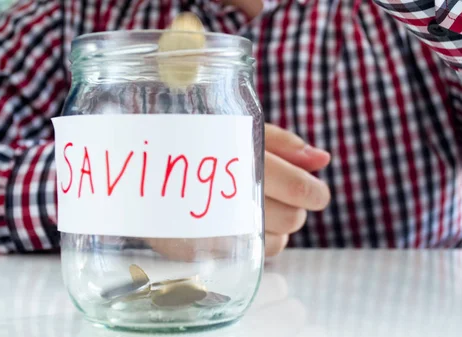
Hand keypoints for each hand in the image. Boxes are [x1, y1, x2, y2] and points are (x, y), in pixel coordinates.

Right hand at [146, 124, 330, 260]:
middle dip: (297, 207)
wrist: (139, 165)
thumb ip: (284, 144)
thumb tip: (323, 160)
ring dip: (281, 226)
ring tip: (261, 207)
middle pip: (293, 219)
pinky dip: (262, 240)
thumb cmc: (196, 140)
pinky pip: (258, 255)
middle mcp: (229, 200)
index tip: (316, 191)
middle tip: (282, 194)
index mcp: (241, 163)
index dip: (315, 192)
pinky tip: (247, 222)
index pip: (297, 189)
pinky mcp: (203, 250)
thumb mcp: (239, 129)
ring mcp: (214, 230)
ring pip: (279, 242)